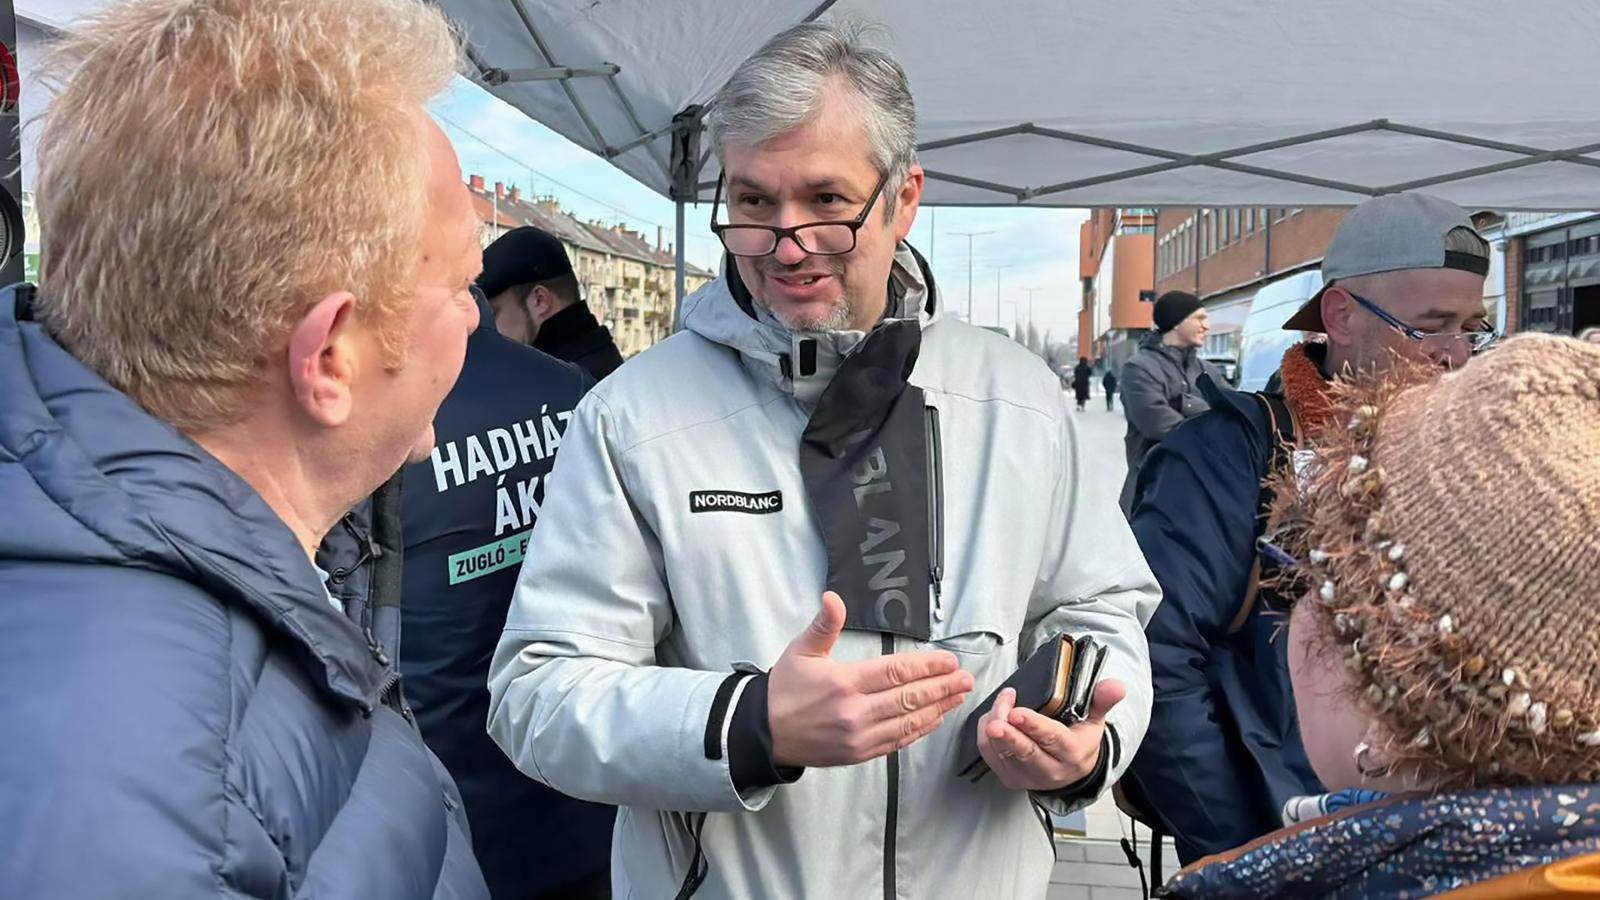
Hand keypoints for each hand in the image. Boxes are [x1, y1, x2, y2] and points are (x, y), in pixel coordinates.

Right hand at [768, 592, 974, 767]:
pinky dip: (920, 729)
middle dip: (942, 687)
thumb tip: (833, 598)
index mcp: (844, 682)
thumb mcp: (801, 650)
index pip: (895, 672)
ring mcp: (859, 736)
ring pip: (908, 721)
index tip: (948, 661)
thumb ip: (824, 625)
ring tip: (959, 696)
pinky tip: (936, 719)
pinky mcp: (859, 754)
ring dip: (938, 708)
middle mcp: (855, 711)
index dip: (926, 666)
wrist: (763, 732)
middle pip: (909, 697)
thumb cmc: (784, 689)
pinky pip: (898, 741)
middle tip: (966, 678)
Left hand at [977, 679, 1124, 790]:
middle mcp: (1050, 770)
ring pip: (1003, 753)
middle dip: (1009, 736)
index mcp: (1072, 753)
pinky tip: (991, 717)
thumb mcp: (1095, 721)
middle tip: (996, 722)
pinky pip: (990, 756)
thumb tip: (1117, 685)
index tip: (1018, 713)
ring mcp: (1027, 777)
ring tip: (1000, 703)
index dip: (1035, 726)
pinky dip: (985, 735)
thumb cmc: (1080, 740)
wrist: (1073, 772)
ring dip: (994, 727)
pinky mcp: (1010, 779)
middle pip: (1025, 753)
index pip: (1052, 740)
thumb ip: (1102, 701)